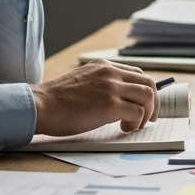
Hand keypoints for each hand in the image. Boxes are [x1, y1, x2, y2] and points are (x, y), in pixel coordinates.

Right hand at [31, 60, 160, 135]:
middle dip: (154, 102)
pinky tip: (124, 128)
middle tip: (150, 118)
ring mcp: (111, 87)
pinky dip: (136, 122)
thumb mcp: (82, 82)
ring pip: (148, 95)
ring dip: (147, 113)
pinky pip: (137, 112)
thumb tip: (119, 104)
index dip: (145, 90)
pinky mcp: (110, 104)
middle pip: (148, 82)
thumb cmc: (56, 101)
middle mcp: (110, 72)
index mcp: (103, 66)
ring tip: (136, 125)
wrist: (40, 106)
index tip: (144, 105)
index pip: (136, 73)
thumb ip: (101, 86)